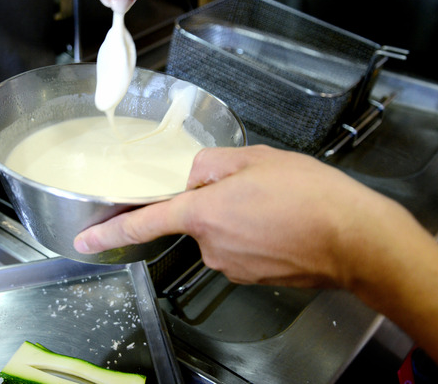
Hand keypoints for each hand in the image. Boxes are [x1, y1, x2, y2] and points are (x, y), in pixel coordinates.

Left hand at [74, 145, 437, 372]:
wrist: (355, 239)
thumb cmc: (308, 193)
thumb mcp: (256, 159)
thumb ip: (212, 163)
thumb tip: (192, 174)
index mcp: (203, 212)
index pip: (145, 223)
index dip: (110, 232)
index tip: (83, 242)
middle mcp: (210, 245)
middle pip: (195, 221)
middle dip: (213, 204)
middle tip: (254, 188)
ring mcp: (232, 266)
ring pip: (221, 235)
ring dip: (238, 220)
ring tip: (276, 206)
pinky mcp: (253, 278)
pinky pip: (241, 250)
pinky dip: (254, 237)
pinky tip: (282, 224)